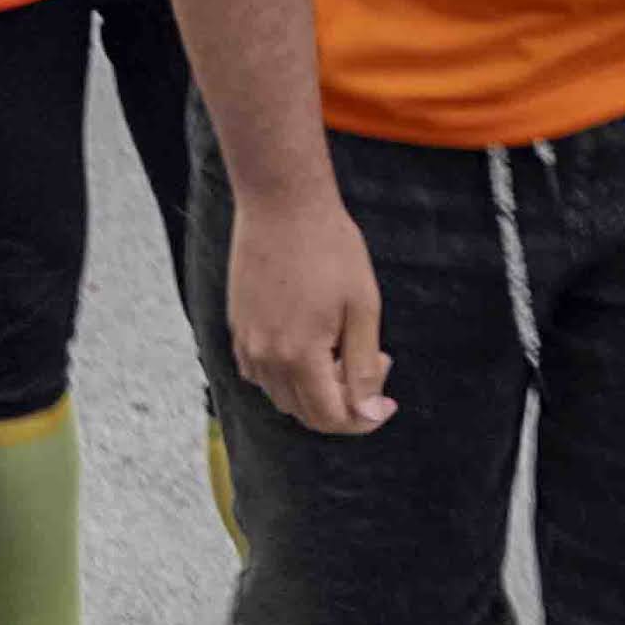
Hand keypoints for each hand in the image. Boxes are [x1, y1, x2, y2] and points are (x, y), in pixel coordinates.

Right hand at [225, 186, 395, 435]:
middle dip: (344, 402)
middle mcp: (264, 357)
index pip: (329, 417)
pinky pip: (261, 373)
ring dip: (316, 389)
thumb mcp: (363, 308)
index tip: (387, 402)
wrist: (282, 204)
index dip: (363, 419)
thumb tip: (369, 414)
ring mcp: (246, 342)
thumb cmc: (331, 249)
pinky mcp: (237, 327)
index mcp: (298, 356)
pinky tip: (313, 343)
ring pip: (282, 395)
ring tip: (344, 346)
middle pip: (304, 412)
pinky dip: (289, 375)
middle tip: (373, 361)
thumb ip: (364, 366)